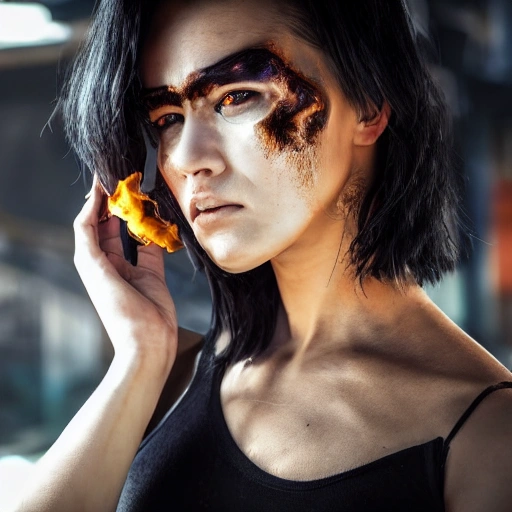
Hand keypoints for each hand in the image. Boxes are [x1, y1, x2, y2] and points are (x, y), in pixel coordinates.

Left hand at [73, 175, 177, 371]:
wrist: (148, 342)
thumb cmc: (119, 311)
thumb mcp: (96, 271)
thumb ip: (90, 238)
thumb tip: (89, 207)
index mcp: (92, 261)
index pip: (90, 223)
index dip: (94, 201)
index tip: (104, 179)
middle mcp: (110, 262)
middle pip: (110, 225)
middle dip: (116, 203)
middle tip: (126, 181)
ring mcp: (133, 266)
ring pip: (133, 232)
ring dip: (136, 214)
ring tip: (142, 194)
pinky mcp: (153, 272)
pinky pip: (153, 244)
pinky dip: (156, 230)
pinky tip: (158, 216)